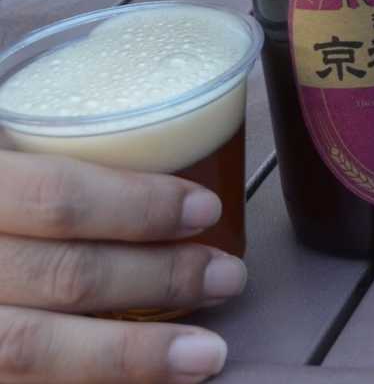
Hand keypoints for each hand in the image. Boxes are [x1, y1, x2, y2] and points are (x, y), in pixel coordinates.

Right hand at [0, 152, 243, 382]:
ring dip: (131, 356)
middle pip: (60, 276)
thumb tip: (155, 140)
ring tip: (207, 355)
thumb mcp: (4, 157)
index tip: (207, 209)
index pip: (55, 198)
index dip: (138, 206)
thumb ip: (47, 166)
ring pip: (29, 350)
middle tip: (228, 277)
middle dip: (158, 279)